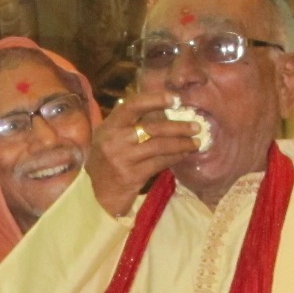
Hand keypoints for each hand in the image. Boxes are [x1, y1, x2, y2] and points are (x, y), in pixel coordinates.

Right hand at [85, 96, 201, 216]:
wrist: (97, 193)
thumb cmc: (107, 160)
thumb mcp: (110, 137)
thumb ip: (128, 123)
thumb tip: (162, 108)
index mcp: (109, 126)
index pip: (132, 105)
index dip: (154, 99)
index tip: (175, 99)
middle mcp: (113, 140)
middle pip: (151, 128)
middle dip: (178, 127)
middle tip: (196, 126)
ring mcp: (122, 159)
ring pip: (159, 146)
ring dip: (181, 144)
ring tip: (196, 142)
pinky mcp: (131, 176)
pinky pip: (159, 163)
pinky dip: (174, 157)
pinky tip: (184, 154)